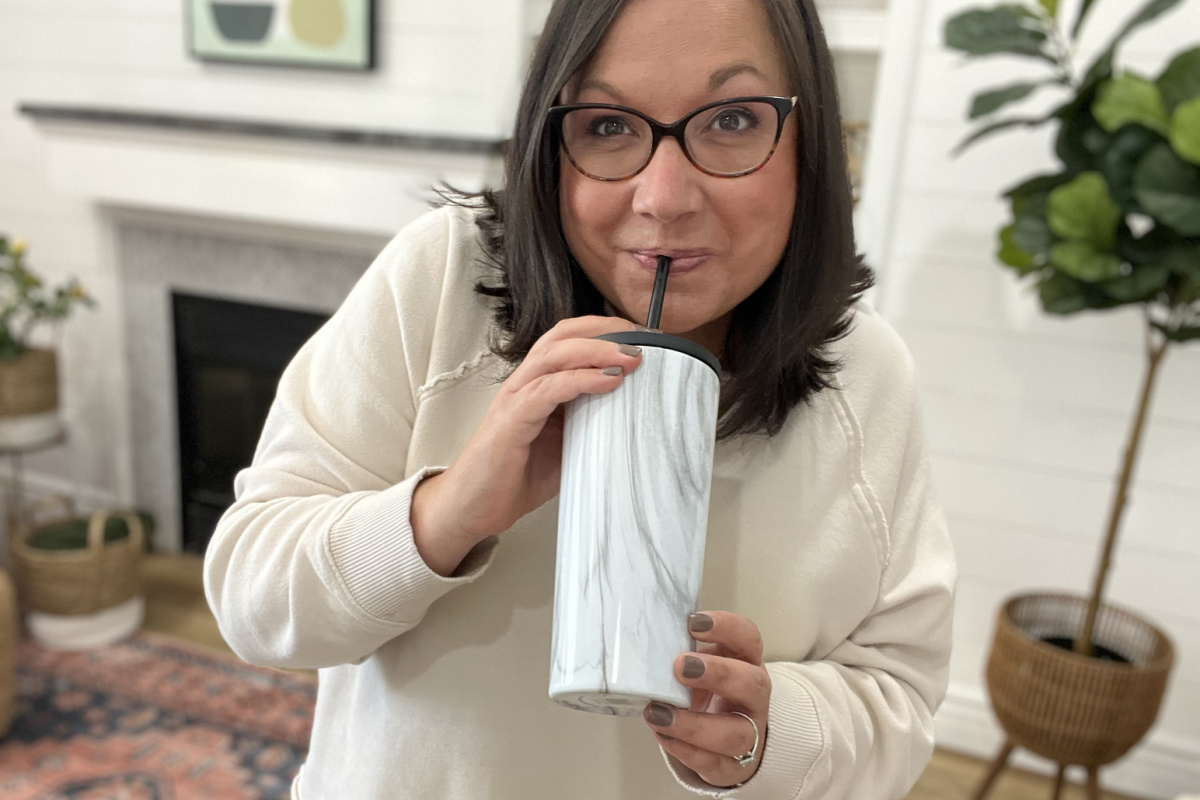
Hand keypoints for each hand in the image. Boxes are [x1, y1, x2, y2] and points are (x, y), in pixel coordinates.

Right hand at [410, 316, 643, 574]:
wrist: (473, 508)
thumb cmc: (515, 478)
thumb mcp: (565, 447)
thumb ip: (590, 426)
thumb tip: (633, 418)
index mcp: (537, 385)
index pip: (568, 340)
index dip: (603, 331)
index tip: (641, 337)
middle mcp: (524, 383)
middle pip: (561, 336)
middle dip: (604, 330)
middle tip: (643, 338)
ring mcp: (514, 398)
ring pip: (555, 355)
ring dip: (597, 351)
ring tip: (631, 357)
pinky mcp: (511, 420)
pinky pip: (548, 389)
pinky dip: (581, 380)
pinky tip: (609, 381)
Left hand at [643, 611, 770, 787]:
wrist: (730, 737)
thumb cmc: (709, 690)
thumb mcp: (702, 664)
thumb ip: (682, 651)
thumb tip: (642, 640)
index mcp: (746, 663)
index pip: (748, 639)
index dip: (726, 628)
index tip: (693, 623)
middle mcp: (753, 698)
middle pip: (752, 684)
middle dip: (717, 674)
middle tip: (680, 667)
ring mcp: (749, 735)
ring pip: (735, 733)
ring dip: (694, 724)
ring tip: (657, 713)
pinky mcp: (733, 768)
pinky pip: (714, 763)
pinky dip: (686, 751)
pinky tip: (663, 736)